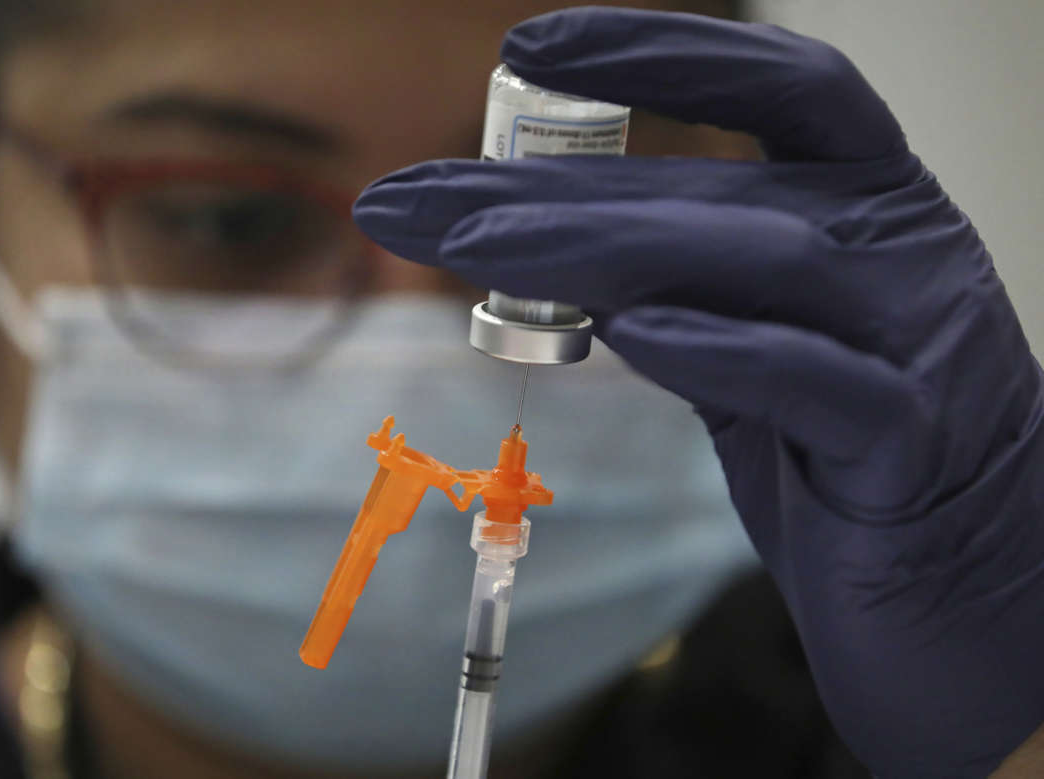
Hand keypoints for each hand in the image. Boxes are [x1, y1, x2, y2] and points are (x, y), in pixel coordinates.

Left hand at [353, 8, 1043, 776]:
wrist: (979, 612)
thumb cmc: (852, 474)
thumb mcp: (759, 362)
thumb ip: (682, 296)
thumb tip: (546, 248)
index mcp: (870, 212)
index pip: (777, 88)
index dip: (658, 52)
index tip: (530, 47)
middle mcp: (904, 252)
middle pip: (718, 185)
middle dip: (550, 186)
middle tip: (417, 196)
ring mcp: (921, 343)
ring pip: (759, 257)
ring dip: (602, 247)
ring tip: (477, 246)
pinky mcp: (912, 447)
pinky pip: (813, 379)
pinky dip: (717, 346)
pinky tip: (625, 330)